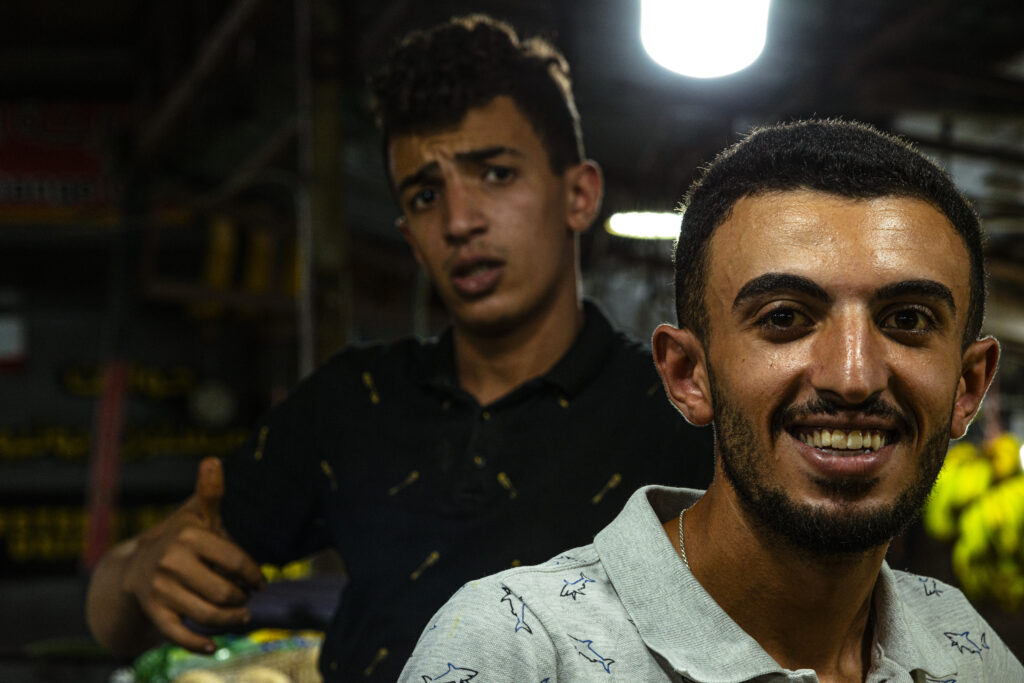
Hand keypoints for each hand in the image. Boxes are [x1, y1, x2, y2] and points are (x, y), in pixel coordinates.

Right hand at [122, 457, 264, 652]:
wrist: (134, 567)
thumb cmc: (180, 539)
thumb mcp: (196, 515)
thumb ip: (210, 492)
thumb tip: (213, 459)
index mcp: (189, 534)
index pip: (236, 561)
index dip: (254, 575)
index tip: (259, 582)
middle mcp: (172, 561)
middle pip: (225, 591)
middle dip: (242, 599)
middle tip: (246, 599)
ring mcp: (160, 588)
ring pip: (208, 614)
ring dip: (232, 621)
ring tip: (242, 618)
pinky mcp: (153, 611)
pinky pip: (178, 634)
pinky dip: (198, 643)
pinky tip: (214, 646)